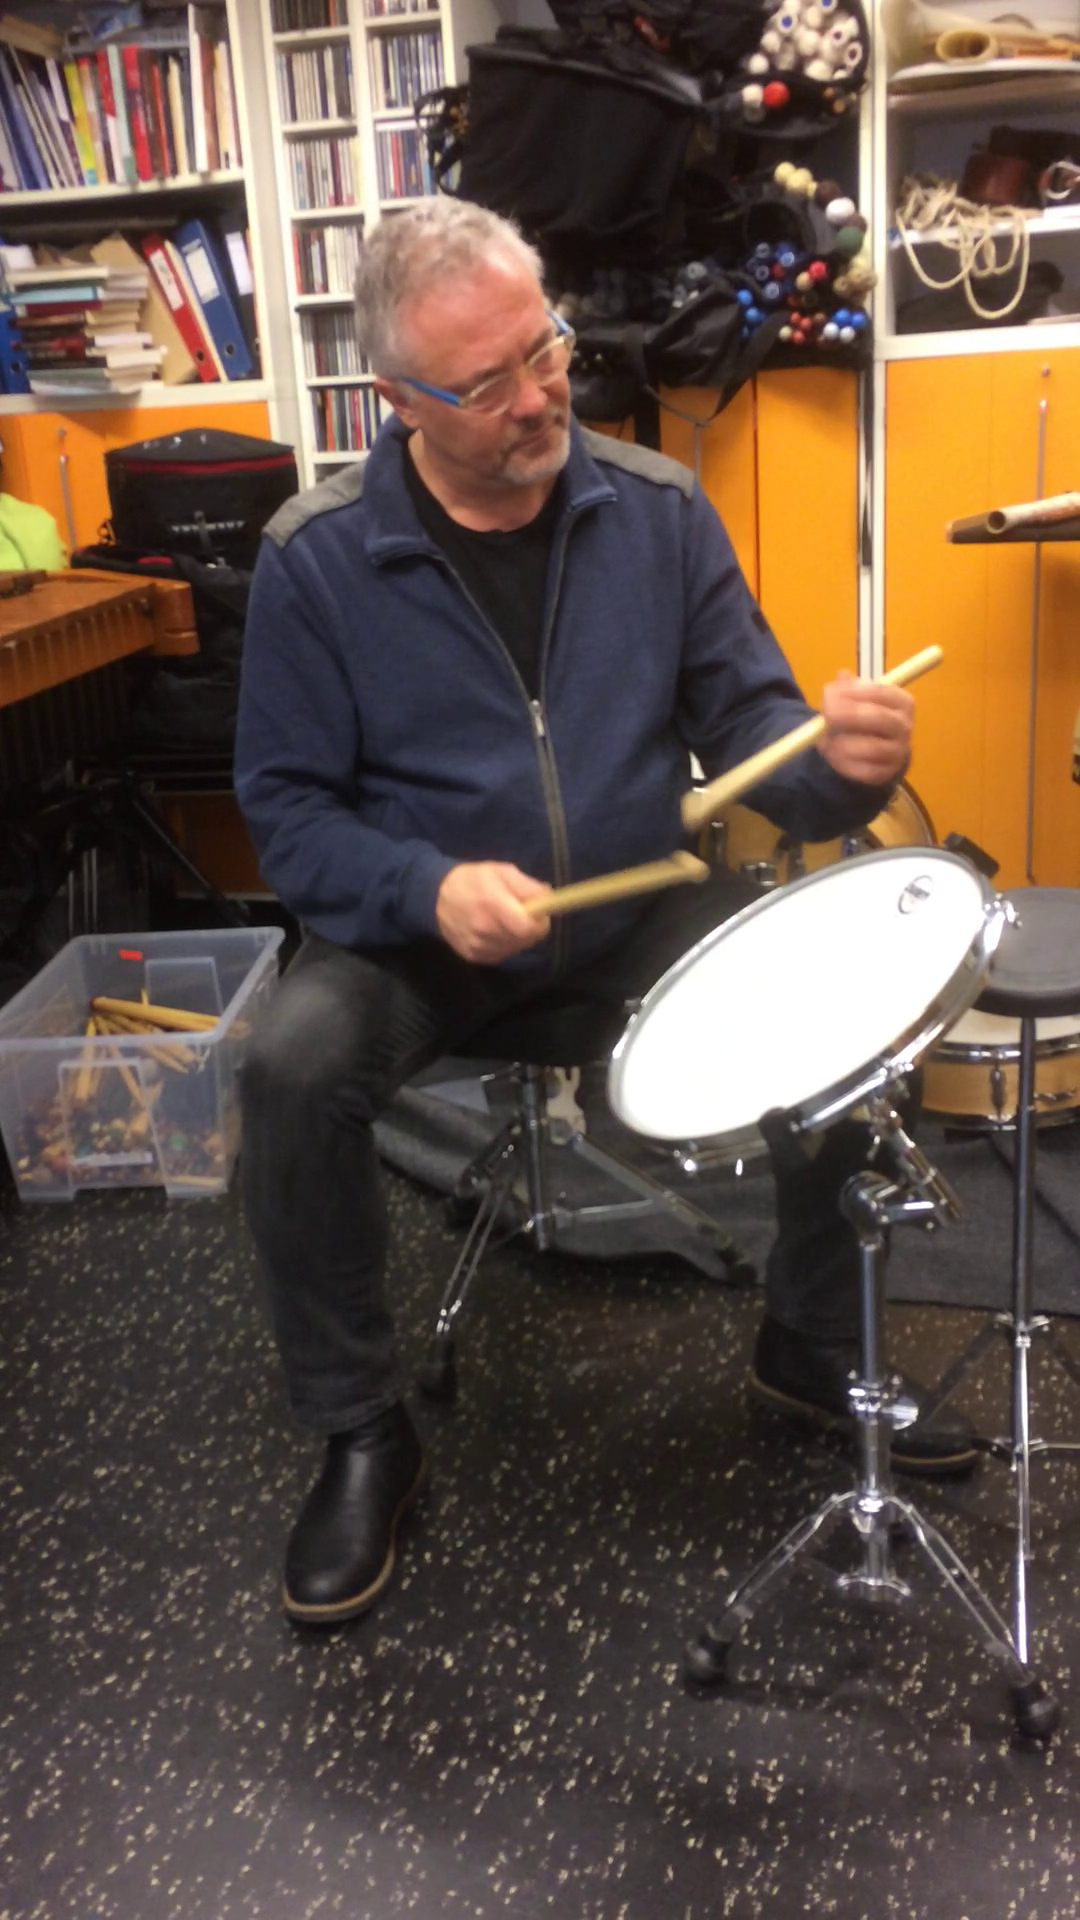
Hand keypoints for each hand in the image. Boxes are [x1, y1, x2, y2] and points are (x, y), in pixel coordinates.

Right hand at [436, 862, 551, 964]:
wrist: (436, 897)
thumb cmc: (473, 880)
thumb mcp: (501, 871)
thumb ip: (527, 886)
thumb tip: (549, 898)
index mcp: (492, 904)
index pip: (528, 928)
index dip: (540, 923)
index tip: (539, 914)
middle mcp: (484, 929)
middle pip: (523, 941)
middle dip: (530, 929)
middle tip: (522, 915)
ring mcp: (477, 946)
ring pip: (514, 949)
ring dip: (517, 938)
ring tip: (506, 922)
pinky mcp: (473, 957)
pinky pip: (501, 955)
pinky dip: (505, 945)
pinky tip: (496, 931)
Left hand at [817, 671, 913, 786]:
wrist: (872, 753)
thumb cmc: (864, 719)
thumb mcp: (856, 699)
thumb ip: (848, 688)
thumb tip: (842, 677)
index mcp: (902, 702)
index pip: (882, 692)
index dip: (855, 692)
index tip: (831, 693)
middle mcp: (905, 727)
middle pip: (880, 718)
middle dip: (849, 715)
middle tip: (827, 714)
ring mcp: (899, 752)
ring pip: (872, 748)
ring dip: (843, 743)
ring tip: (824, 740)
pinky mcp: (887, 773)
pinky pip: (866, 771)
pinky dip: (844, 763)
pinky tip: (831, 755)